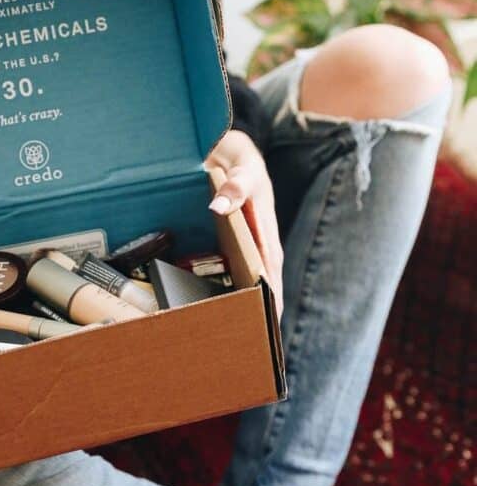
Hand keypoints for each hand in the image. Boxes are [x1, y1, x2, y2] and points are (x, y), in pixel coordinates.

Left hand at [205, 130, 282, 318]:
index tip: (271, 321)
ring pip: (247, 273)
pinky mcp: (231, 236)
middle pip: (263, 277)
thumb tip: (219, 207)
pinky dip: (226, 281)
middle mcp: (258, 236)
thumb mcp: (241, 168)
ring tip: (234, 325)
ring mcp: (245, 237)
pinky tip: (212, 295)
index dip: (272, 294)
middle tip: (253, 338)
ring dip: (244, 296)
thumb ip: (234, 186)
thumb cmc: (239, 159)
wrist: (227, 147)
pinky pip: (231, 263)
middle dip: (262, 305)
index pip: (272, 267)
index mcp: (266, 226)